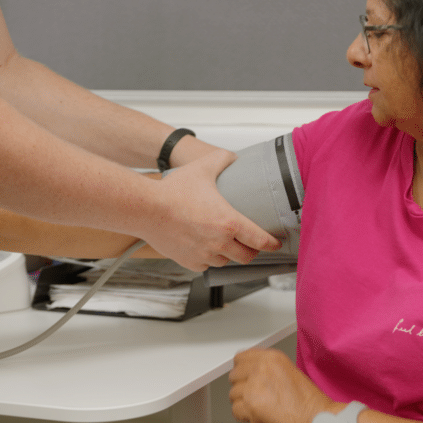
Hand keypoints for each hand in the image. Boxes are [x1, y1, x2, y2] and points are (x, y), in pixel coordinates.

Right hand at [145, 149, 280, 270]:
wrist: (146, 208)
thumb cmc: (172, 191)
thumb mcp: (202, 168)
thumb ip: (222, 159)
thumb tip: (232, 156)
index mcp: (229, 223)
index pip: (260, 240)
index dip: (271, 243)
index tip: (275, 243)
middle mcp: (219, 243)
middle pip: (246, 256)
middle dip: (252, 251)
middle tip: (251, 244)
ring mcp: (204, 255)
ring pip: (226, 262)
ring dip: (229, 255)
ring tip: (227, 244)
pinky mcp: (189, 261)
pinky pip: (206, 266)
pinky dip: (209, 259)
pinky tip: (206, 249)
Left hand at [228, 348, 334, 422]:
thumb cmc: (309, 404)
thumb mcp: (290, 373)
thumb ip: (267, 370)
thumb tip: (251, 375)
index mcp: (272, 359)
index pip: (241, 358)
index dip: (242, 370)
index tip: (245, 376)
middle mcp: (260, 370)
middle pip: (234, 375)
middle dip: (242, 386)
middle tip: (255, 395)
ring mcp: (253, 388)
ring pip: (233, 394)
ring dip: (243, 403)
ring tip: (260, 408)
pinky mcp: (250, 407)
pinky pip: (235, 411)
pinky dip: (244, 417)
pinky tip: (258, 416)